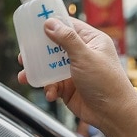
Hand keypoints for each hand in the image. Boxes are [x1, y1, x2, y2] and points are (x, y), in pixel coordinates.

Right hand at [18, 17, 136, 136]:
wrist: (113, 114)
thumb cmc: (105, 82)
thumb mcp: (85, 56)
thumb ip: (66, 39)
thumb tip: (49, 23)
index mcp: (91, 41)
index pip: (69, 26)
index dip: (52, 24)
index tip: (34, 23)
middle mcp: (82, 55)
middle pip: (55, 47)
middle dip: (38, 52)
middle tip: (24, 54)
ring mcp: (75, 72)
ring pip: (50, 68)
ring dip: (38, 73)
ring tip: (25, 76)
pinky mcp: (69, 89)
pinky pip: (53, 85)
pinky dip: (48, 89)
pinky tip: (50, 94)